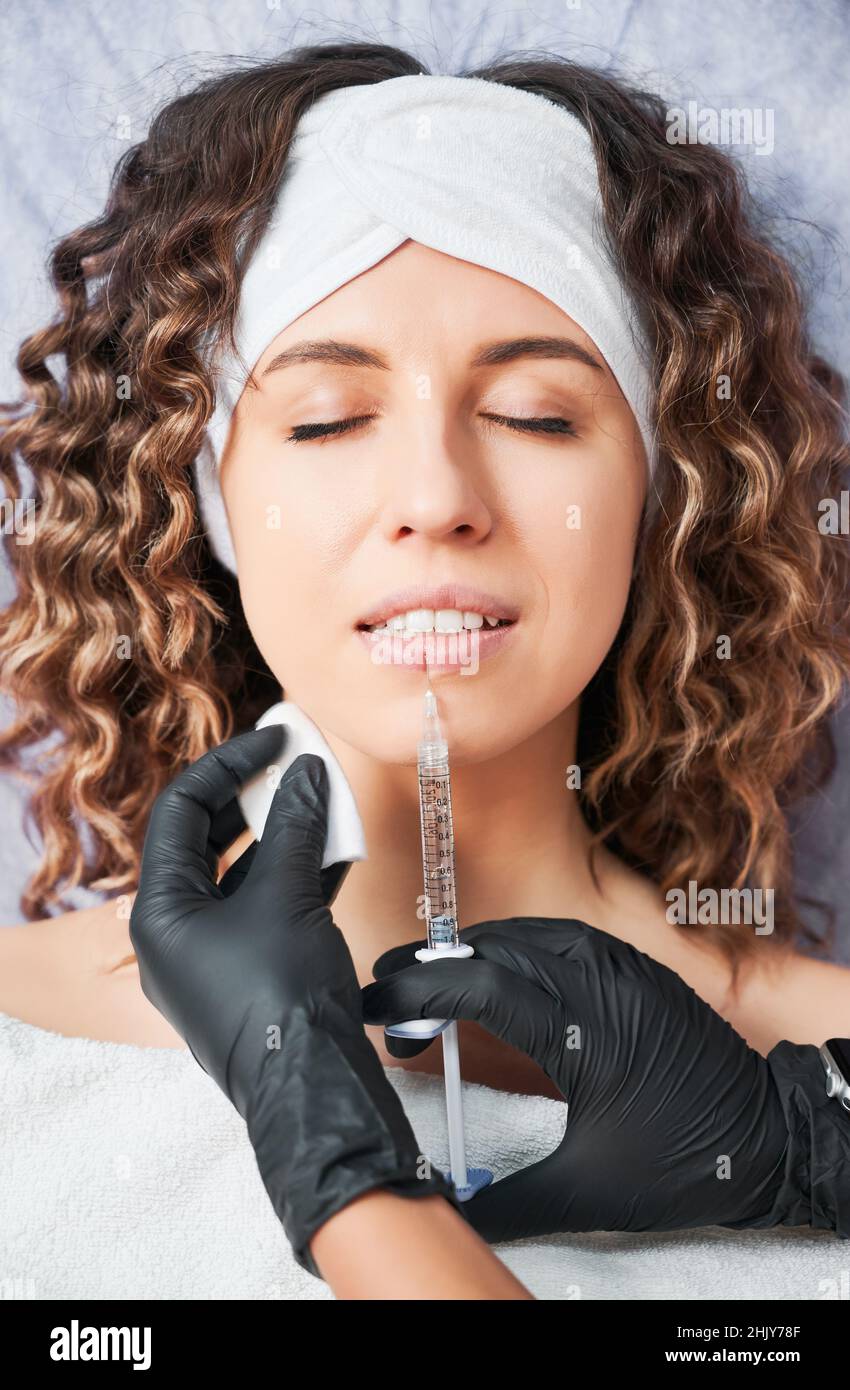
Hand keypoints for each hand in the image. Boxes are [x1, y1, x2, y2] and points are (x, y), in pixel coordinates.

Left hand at [130, 728, 458, 1275]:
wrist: (312, 1088)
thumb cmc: (281, 995)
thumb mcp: (288, 896)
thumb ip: (297, 827)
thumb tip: (309, 773)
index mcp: (160, 912)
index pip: (182, 812)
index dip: (230, 765)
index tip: (277, 738)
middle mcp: (176, 933)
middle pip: (207, 841)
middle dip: (255, 798)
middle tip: (295, 762)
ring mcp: (213, 957)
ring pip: (242, 875)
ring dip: (284, 836)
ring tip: (324, 800)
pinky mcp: (250, 975)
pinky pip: (267, 908)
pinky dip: (298, 876)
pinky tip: (339, 850)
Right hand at [362, 917, 838, 1241]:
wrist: (768, 1138)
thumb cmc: (685, 1162)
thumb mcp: (589, 1189)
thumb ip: (509, 1199)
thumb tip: (447, 1208)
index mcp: (586, 1033)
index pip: (481, 987)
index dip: (418, 991)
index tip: (375, 1003)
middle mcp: (603, 984)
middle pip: (496, 949)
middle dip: (433, 964)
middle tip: (388, 987)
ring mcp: (623, 968)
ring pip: (527, 934)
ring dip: (473, 951)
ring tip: (432, 981)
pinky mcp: (636, 968)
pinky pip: (561, 937)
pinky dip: (514, 948)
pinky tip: (493, 972)